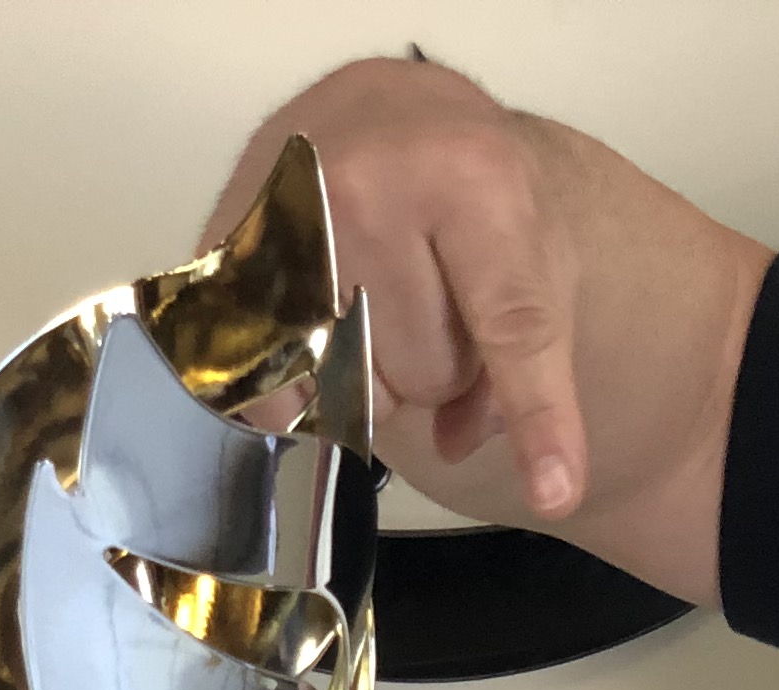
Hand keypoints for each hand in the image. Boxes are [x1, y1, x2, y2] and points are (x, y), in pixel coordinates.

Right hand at [212, 59, 588, 520]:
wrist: (386, 111)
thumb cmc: (472, 189)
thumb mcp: (534, 256)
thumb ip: (524, 366)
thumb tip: (456, 445)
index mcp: (468, 174)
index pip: (509, 324)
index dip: (537, 414)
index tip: (556, 488)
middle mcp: (364, 183)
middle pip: (423, 376)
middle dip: (437, 361)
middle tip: (429, 288)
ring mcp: (280, 213)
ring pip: (350, 388)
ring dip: (372, 371)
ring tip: (375, 294)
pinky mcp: (222, 247)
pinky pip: (268, 381)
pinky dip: (299, 382)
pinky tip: (315, 320)